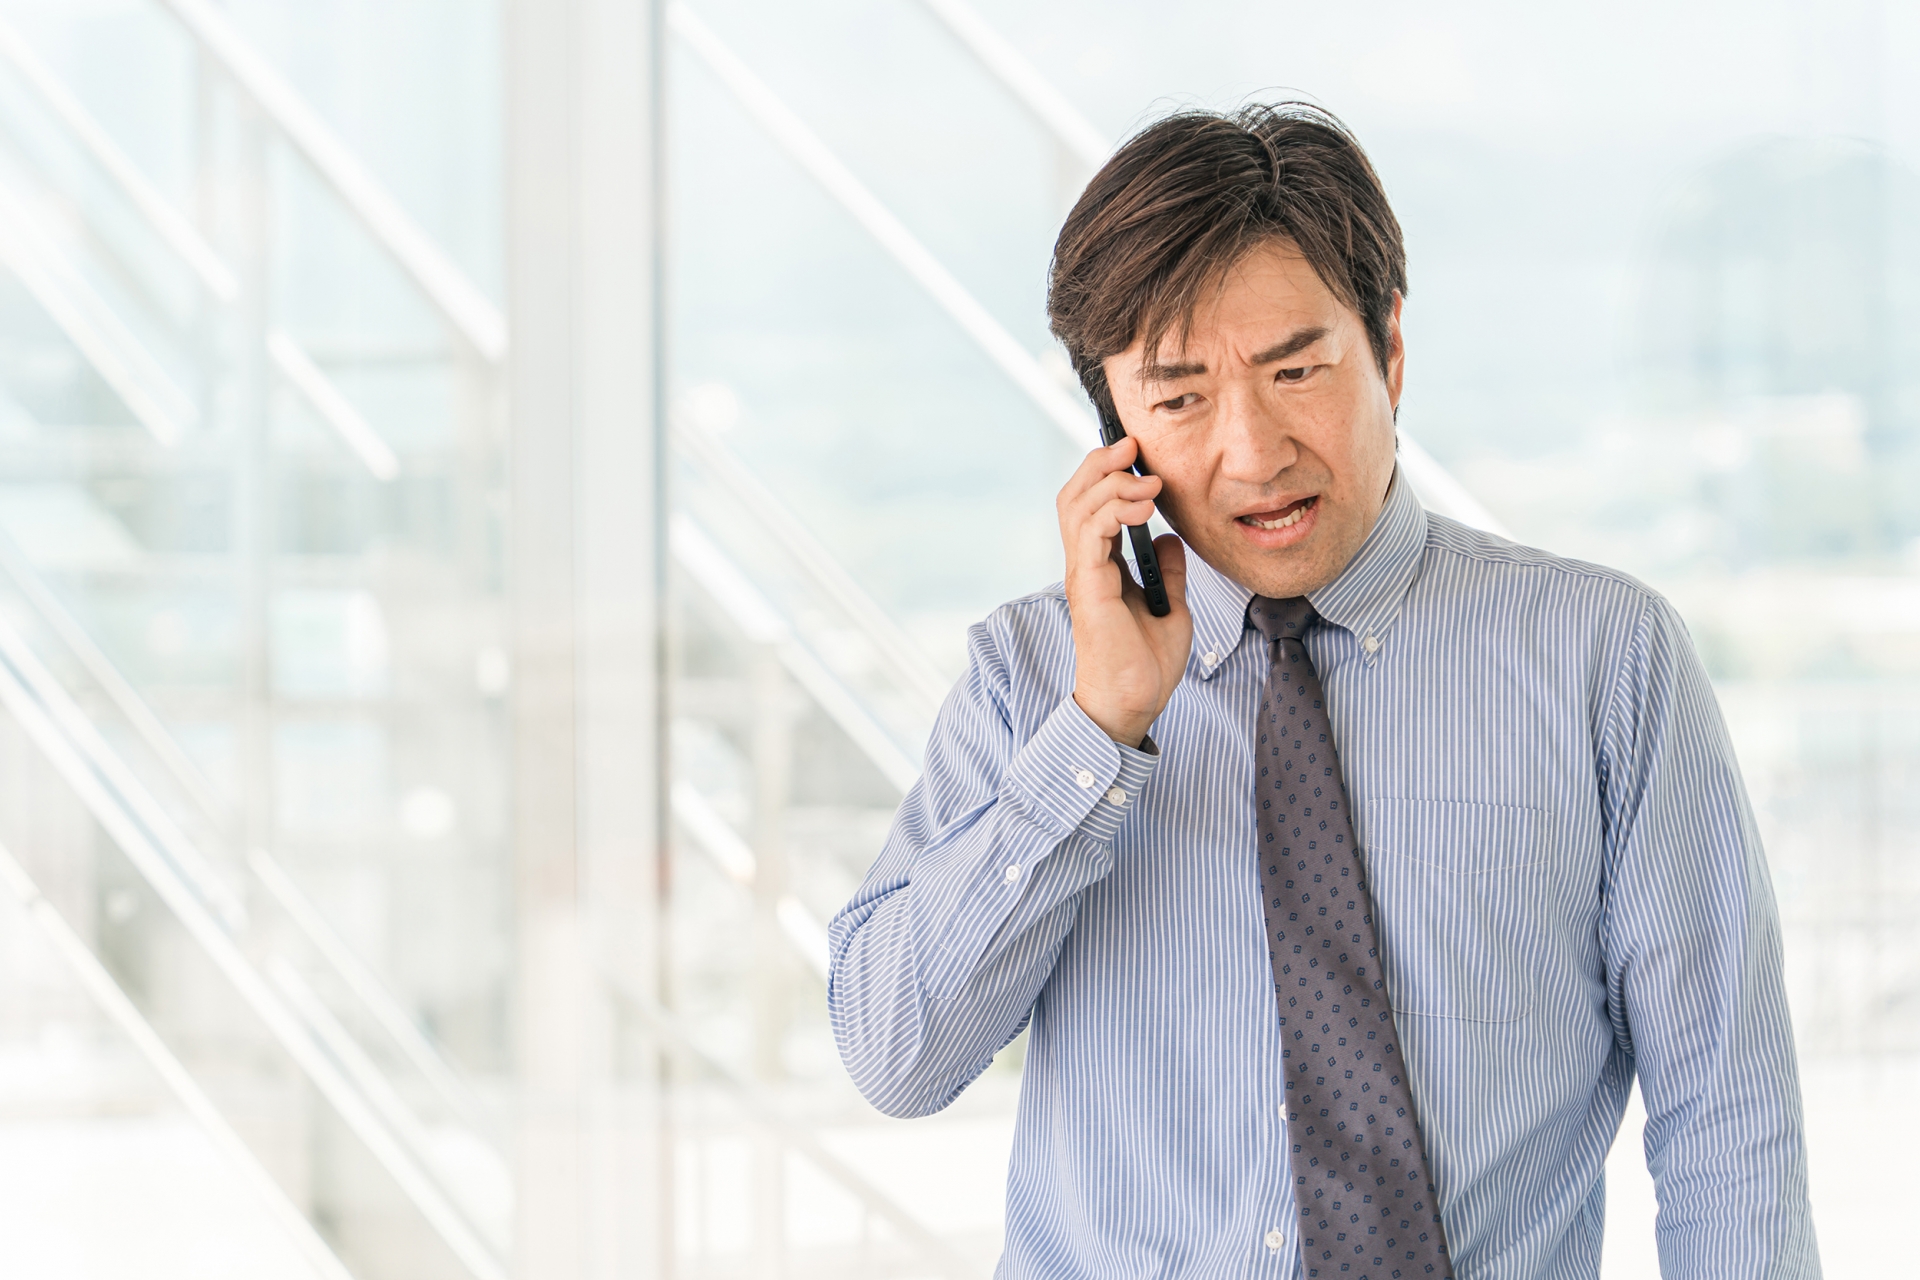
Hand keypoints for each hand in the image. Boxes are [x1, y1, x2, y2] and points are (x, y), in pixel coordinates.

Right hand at [1056, 436, 1192, 746]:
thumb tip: (1169, 539)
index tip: (1140, 455)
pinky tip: (1143, 505)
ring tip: (1147, 480)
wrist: (1133, 703)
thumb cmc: (1145, 665)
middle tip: (1133, 446)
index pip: (1092, 504)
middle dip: (1100, 463)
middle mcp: (1084, 564)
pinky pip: (1091, 532)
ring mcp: (1082, 574)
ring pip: (1077, 506)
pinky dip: (1114, 509)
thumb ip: (1167, 571)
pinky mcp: (1088, 586)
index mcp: (1100, 566)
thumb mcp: (1170, 606)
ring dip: (1112, 483)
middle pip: (1075, 495)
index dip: (1110, 474)